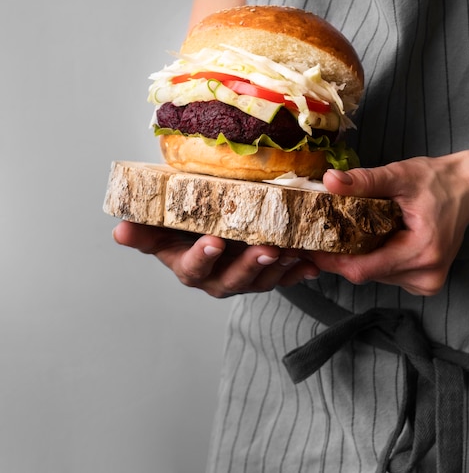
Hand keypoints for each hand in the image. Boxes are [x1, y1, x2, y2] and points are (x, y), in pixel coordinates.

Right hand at [112, 221, 319, 297]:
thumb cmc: (182, 227)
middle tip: (265, 249)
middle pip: (232, 280)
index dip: (202, 258)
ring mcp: (243, 279)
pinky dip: (299, 272)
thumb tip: (118, 230)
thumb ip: (143, 230)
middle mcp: (216, 279)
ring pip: (261, 280)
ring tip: (292, 252)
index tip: (214, 242)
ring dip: (278, 268)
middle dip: (249, 267)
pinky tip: (312, 265)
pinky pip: (284, 278)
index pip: (193, 268)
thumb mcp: (161, 228)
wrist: (208, 228)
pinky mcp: (265, 276)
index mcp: (190, 267)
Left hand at [311, 150, 468, 295]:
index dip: (332, 260)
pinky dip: (374, 258)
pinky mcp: (424, 281)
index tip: (310, 247)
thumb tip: (330, 181)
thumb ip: (365, 181)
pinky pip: (386, 273)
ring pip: (374, 275)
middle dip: (341, 255)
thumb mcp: (400, 175)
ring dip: (357, 256)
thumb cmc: (438, 181)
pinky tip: (371, 239)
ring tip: (345, 233)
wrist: (468, 189)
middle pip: (366, 273)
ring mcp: (426, 281)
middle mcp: (426, 275)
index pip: (364, 268)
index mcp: (422, 252)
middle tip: (321, 234)